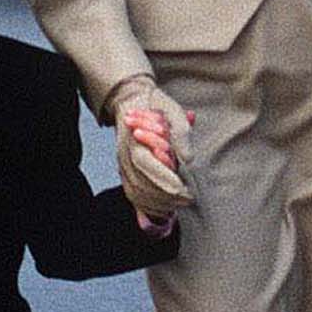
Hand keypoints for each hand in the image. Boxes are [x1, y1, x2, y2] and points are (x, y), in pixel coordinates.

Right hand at [106, 73, 195, 218]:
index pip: (146, 165)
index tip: (185, 189)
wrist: (132, 101)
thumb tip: (189, 159)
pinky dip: (147, 206)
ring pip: (135, 192)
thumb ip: (181, 133)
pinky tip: (163, 209)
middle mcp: (125, 155)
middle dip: (166, 196)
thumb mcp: (173, 111)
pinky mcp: (125, 172)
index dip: (165, 180)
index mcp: (135, 139)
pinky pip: (132, 194)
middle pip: (141, 184)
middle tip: (189, 199)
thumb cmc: (157, 107)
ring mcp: (123, 166)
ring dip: (157, 203)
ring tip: (180, 205)